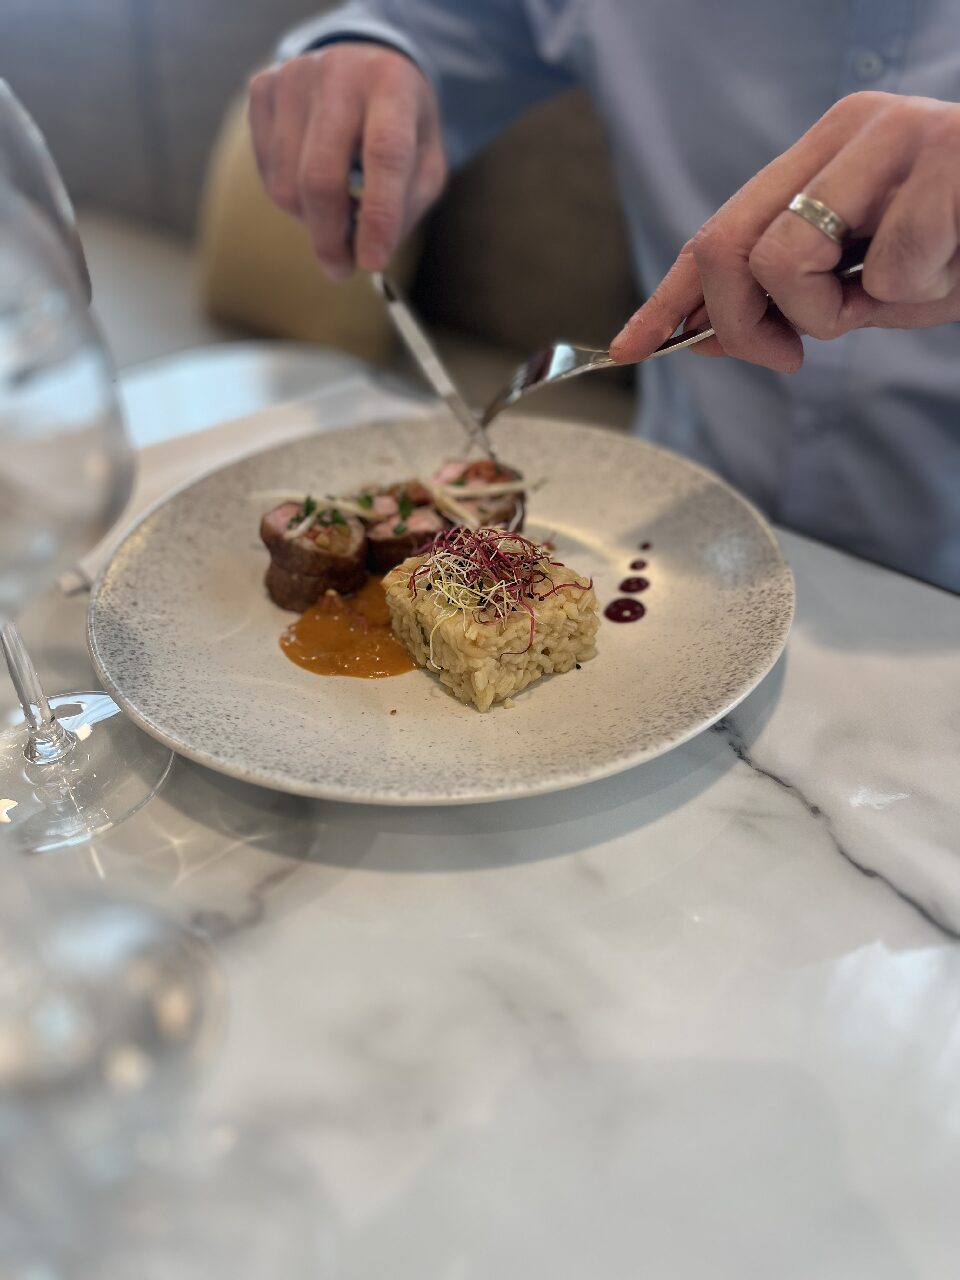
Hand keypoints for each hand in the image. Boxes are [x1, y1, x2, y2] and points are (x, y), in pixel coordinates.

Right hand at [248, 45, 445, 279]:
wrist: (363, 66)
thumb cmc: (401, 125)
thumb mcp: (426, 163)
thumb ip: (405, 208)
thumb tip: (367, 256)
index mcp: (392, 83)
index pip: (384, 155)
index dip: (378, 216)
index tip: (371, 262)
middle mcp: (339, 71)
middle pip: (320, 176)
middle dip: (330, 237)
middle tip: (342, 269)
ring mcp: (293, 76)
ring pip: (287, 183)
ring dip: (312, 218)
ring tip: (338, 210)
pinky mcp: (262, 89)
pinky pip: (266, 172)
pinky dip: (291, 197)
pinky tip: (312, 181)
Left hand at [610, 92, 959, 371]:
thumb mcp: (874, 281)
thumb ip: (797, 299)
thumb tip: (705, 337)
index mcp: (824, 155)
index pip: (720, 229)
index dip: (669, 297)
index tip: (630, 346)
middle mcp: (850, 132)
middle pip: (727, 243)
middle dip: (738, 326)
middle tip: (788, 354)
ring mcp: (899, 137)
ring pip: (787, 257)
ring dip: (833, 313)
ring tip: (900, 292)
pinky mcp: (949, 159)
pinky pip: (887, 269)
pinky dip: (918, 294)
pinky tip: (958, 264)